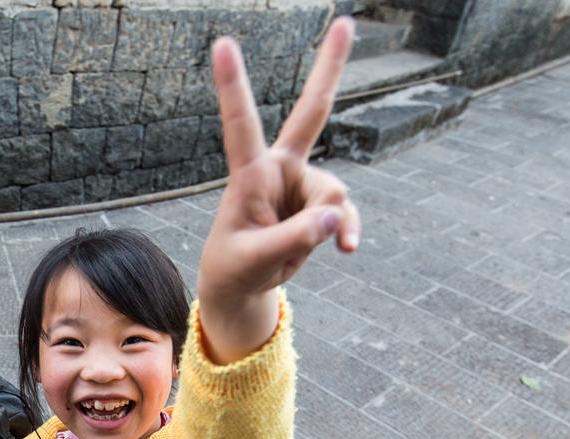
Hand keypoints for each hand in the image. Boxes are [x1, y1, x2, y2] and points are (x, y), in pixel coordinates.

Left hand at [196, 17, 359, 363]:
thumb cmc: (235, 265)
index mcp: (250, 175)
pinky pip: (344, 214)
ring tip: (291, 251)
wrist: (243, 283)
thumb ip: (295, 237)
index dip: (234, 85)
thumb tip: (336, 218)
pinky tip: (345, 249)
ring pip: (334, 196)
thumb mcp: (256, 258)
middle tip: (347, 22)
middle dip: (330, 68)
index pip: (242, 124)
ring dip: (323, 228)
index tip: (222, 43)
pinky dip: (344, 232)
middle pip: (312, 113)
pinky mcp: (320, 205)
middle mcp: (280, 169)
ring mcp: (303, 184)